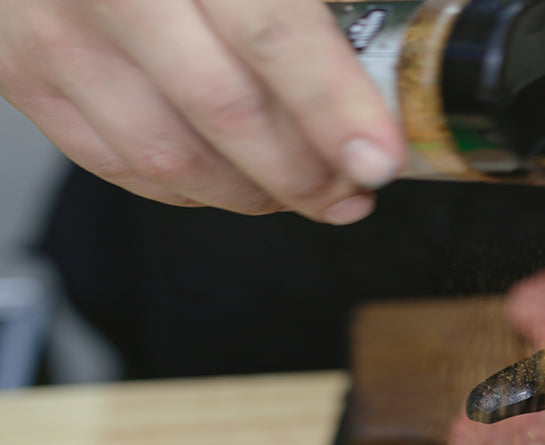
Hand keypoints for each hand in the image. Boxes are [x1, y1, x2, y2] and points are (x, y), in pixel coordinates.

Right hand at [0, 0, 403, 223]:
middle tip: (353, 190)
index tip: (379, 160)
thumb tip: (387, 47)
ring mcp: (57, 34)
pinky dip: (188, 187)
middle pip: (226, 110)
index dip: (334, 106)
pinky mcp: (21, 74)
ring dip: (251, 192)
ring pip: (170, 155)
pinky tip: (233, 180)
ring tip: (303, 192)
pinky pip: (117, 162)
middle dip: (305, 171)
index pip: (273, 32)